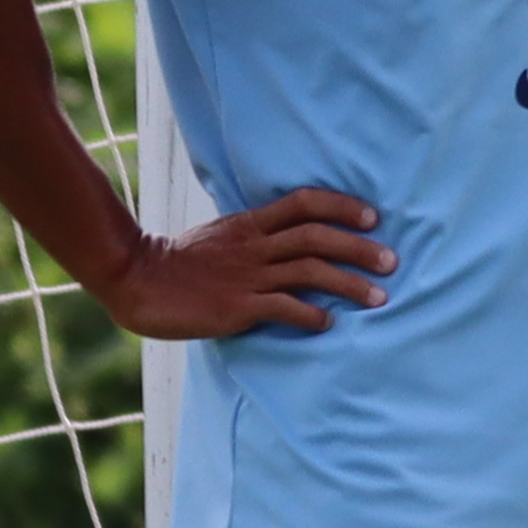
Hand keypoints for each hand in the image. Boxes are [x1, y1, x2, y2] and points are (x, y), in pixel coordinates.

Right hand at [96, 188, 394, 338]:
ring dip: (349, 283)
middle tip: (391, 260)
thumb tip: (282, 247)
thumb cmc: (176, 264)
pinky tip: (329, 324)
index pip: (304, 203)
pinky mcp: (237, 306)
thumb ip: (251, 240)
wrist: (136, 278)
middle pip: (318, 236)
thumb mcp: (218, 238)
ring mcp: (247, 276)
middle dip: (359, 247)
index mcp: (249, 224)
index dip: (342, 206)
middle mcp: (254, 245)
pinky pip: (284, 308)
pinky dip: (311, 315)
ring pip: (310, 270)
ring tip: (379, 297)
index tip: (372, 217)